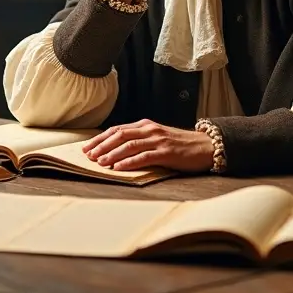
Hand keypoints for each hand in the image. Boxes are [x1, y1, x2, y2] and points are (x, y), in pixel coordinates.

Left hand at [81, 119, 214, 172]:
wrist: (206, 146)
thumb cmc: (180, 145)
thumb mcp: (157, 138)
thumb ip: (140, 141)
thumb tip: (116, 151)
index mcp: (145, 125)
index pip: (117, 129)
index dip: (100, 138)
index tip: (87, 147)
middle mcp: (150, 130)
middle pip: (119, 135)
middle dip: (102, 145)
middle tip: (88, 156)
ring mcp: (158, 140)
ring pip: (129, 145)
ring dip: (112, 153)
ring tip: (99, 162)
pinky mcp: (166, 152)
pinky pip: (144, 156)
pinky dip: (129, 162)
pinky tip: (118, 167)